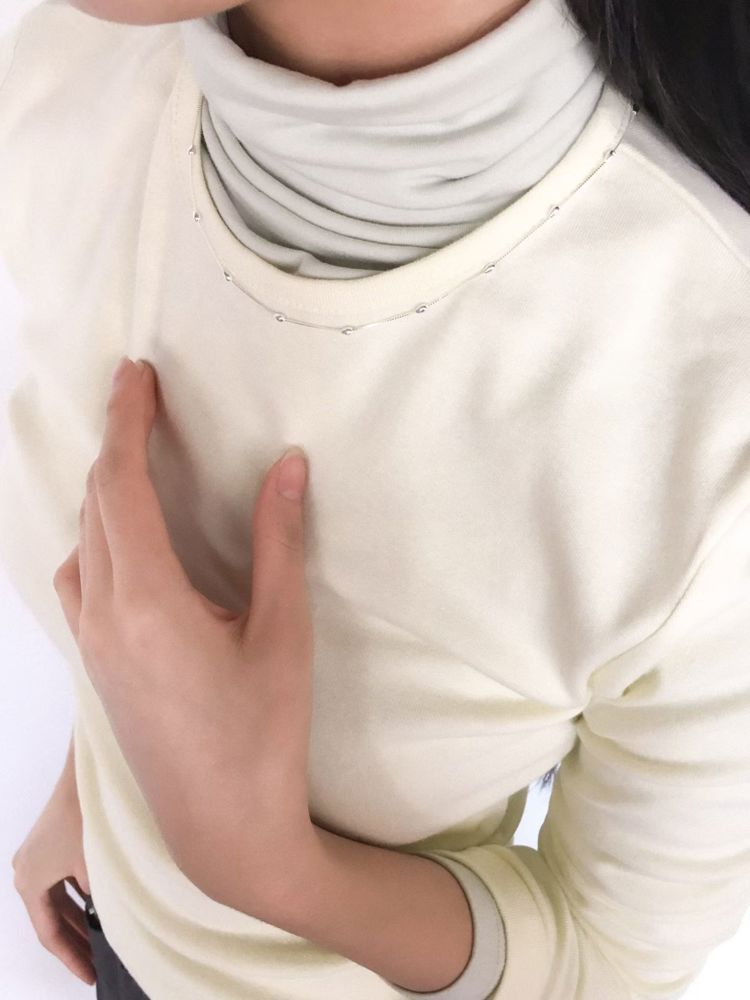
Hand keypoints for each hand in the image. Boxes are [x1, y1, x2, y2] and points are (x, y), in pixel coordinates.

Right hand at [12, 774, 94, 986]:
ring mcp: (34, 857)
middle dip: (75, 941)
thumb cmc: (89, 817)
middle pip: (51, 918)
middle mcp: (25, 871)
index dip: (71, 957)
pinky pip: (61, 883)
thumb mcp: (96, 867)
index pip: (49, 933)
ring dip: (77, 920)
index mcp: (30, 882)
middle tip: (96, 964)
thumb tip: (111, 925)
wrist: (89, 773)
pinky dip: (78, 898)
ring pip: (57, 901)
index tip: (89, 974)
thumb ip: (99, 900)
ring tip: (100, 943)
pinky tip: (98, 909)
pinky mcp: (48, 845)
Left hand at [52, 357, 315, 908]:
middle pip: (94, 506)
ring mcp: (92, 645)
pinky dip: (96, 535)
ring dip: (103, 490)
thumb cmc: (263, 734)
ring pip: (81, 542)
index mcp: (147, 602)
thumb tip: (286, 465)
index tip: (136, 374)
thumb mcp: (283, 633)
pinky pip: (80, 578)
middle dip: (115, 443)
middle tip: (144, 396)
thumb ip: (278, 542)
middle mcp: (103, 617)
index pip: (119, 488)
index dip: (126, 422)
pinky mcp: (96, 666)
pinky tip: (128, 540)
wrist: (222, 829)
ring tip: (139, 458)